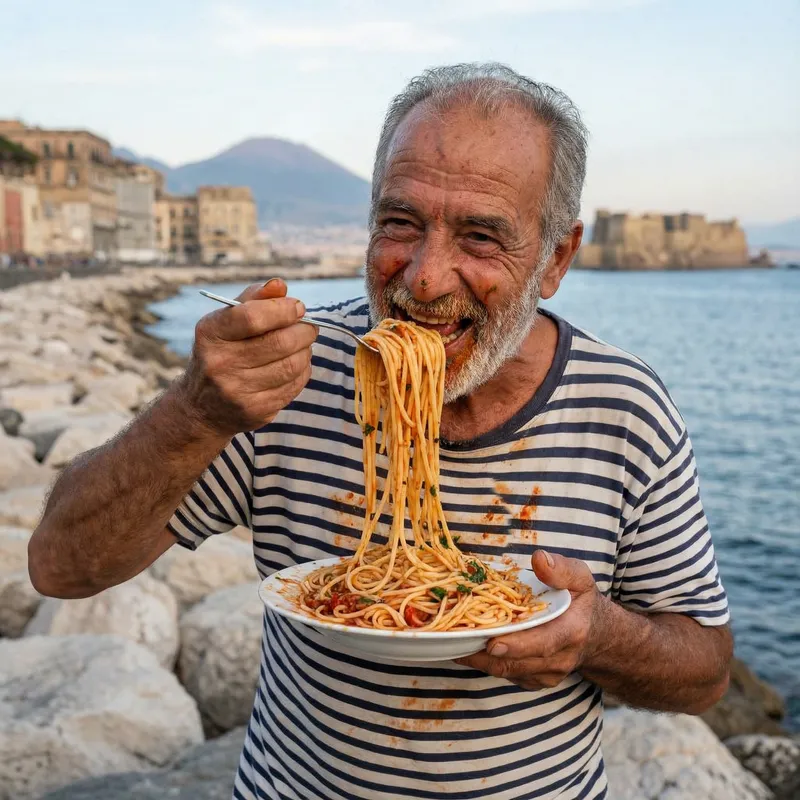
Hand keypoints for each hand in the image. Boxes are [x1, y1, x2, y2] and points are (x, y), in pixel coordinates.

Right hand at [177, 278, 317, 437]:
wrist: (201, 408)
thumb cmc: (220, 353)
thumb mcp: (225, 323)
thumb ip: (253, 299)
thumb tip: (280, 285)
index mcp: (210, 334)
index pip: (252, 316)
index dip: (283, 309)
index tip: (298, 307)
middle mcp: (220, 363)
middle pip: (280, 342)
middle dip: (304, 330)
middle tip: (309, 327)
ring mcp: (237, 391)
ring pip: (292, 365)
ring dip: (306, 351)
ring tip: (303, 345)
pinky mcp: (256, 411)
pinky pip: (294, 386)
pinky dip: (303, 371)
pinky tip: (296, 365)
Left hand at [455, 551, 605, 690]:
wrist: (597, 635)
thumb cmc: (582, 601)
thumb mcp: (580, 577)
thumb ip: (561, 568)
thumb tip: (538, 559)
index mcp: (571, 631)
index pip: (543, 642)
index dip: (516, 645)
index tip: (492, 643)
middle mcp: (560, 658)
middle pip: (517, 662)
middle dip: (484, 653)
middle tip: (454, 638)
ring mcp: (547, 674)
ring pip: (507, 671)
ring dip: (478, 659)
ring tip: (450, 640)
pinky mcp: (535, 680)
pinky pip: (506, 675)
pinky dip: (484, 663)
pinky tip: (464, 646)